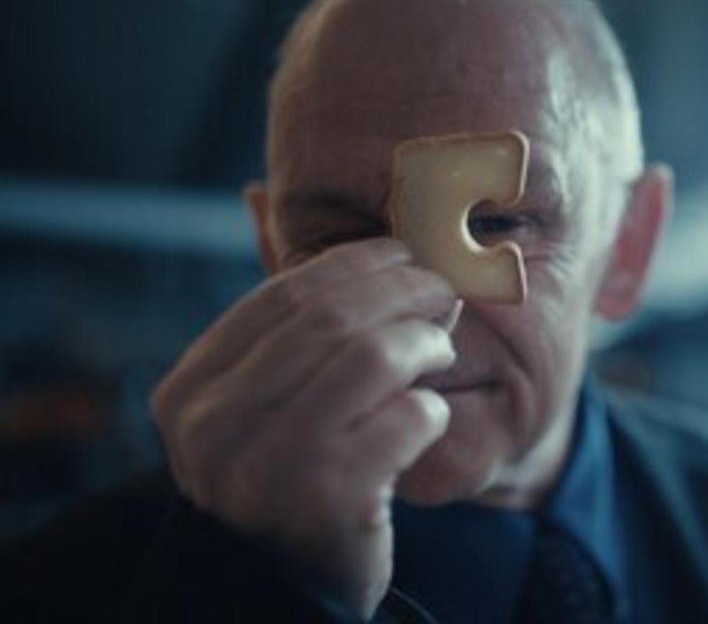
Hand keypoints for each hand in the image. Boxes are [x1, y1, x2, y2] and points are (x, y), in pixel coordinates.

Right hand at [151, 239, 456, 616]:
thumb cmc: (287, 475)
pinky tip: (429, 414)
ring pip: (374, 359)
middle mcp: (214, 426)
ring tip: (441, 346)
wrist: (289, 586)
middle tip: (443, 287)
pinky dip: (431, 409)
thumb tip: (255, 196)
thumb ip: (272, 319)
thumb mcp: (260, 399)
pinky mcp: (327, 500)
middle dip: (403, 290)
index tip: (402, 252)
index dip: (354, 264)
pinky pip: (407, 420)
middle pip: (332, 319)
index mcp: (189, 391)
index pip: (282, 297)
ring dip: (424, 343)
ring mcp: (266, 466)